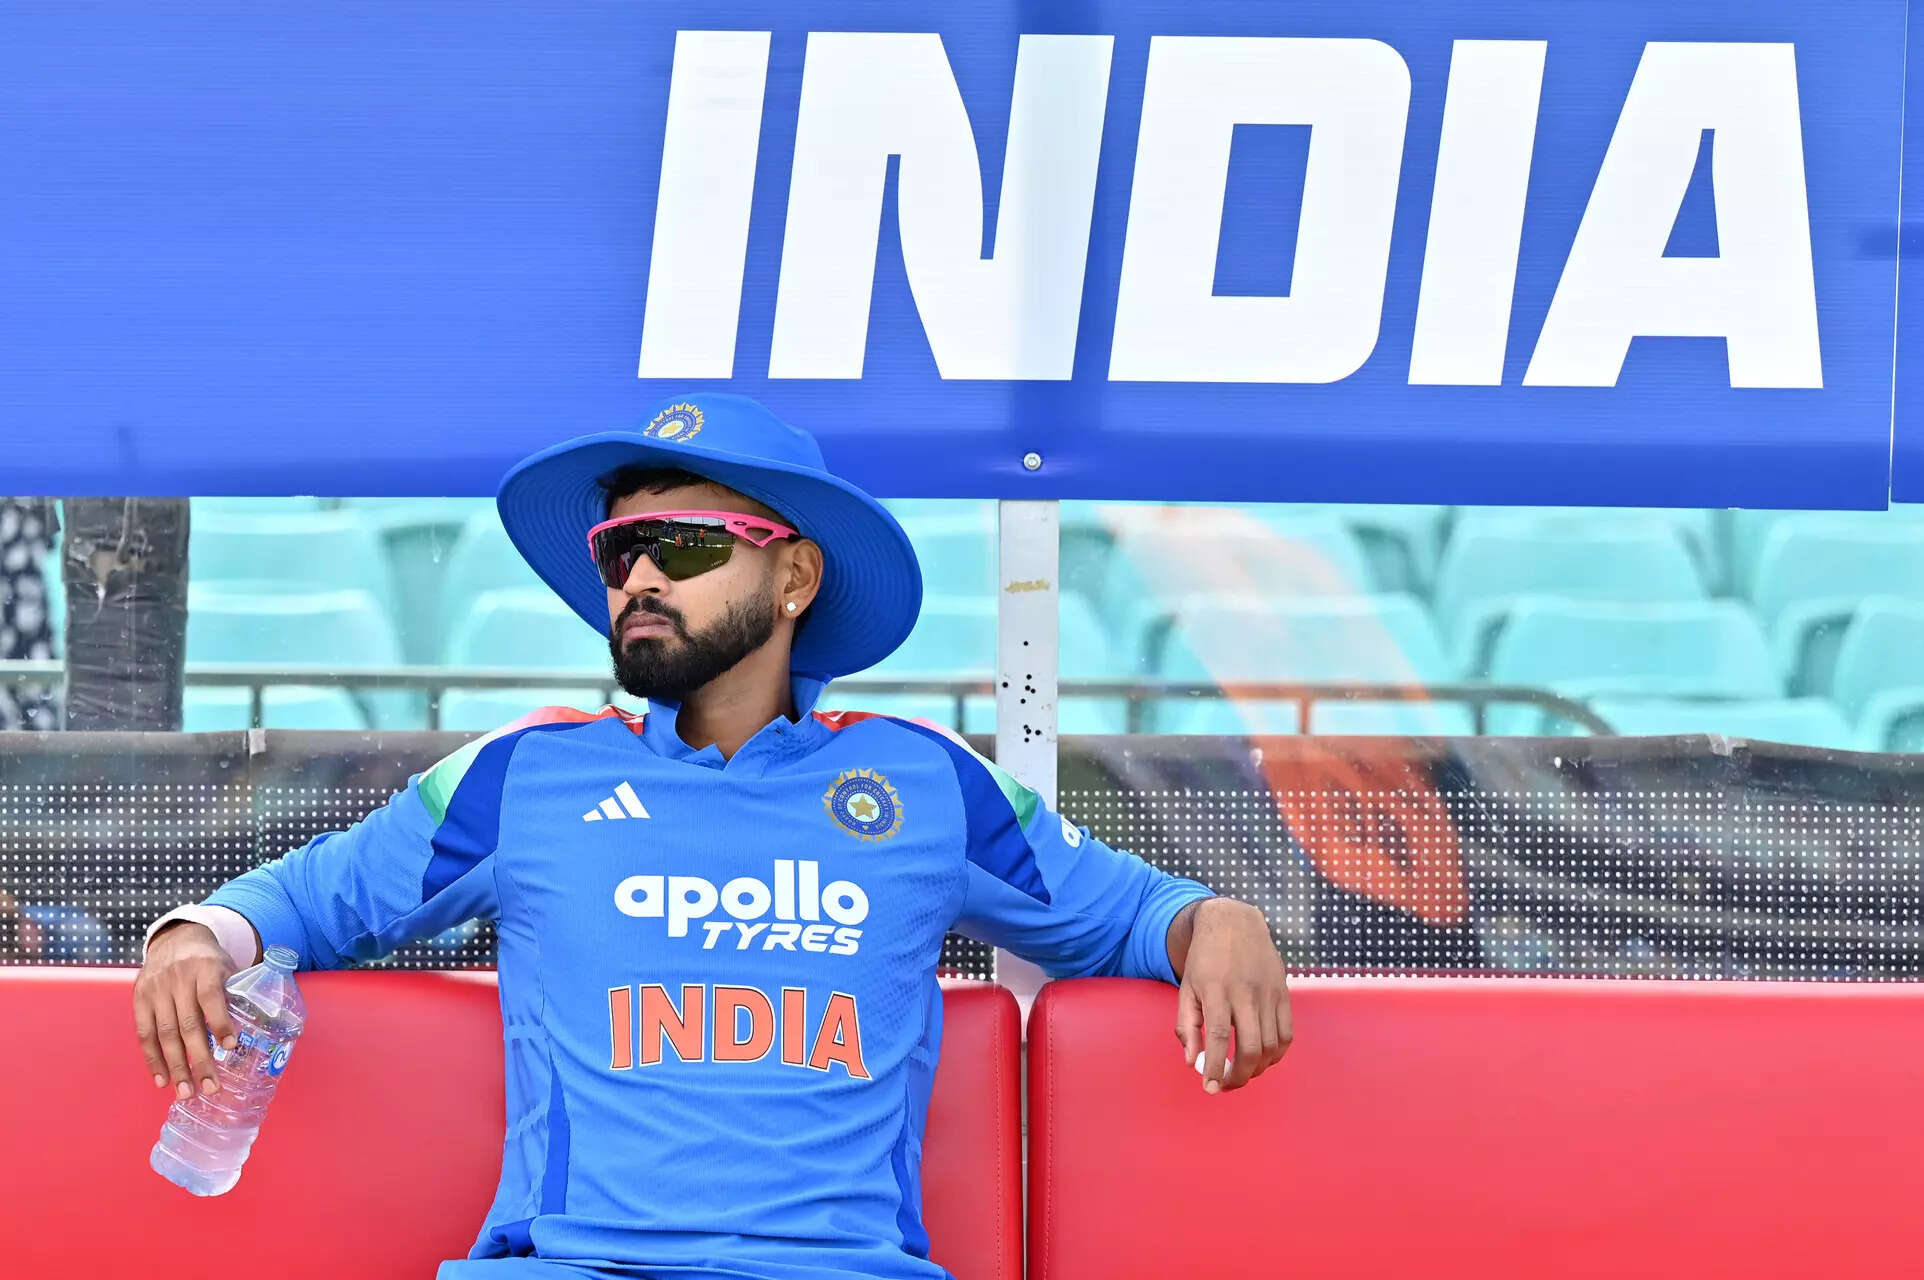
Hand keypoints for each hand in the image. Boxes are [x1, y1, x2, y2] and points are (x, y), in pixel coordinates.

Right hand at [134, 921, 238, 1101]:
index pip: (212, 997)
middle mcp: (178, 980)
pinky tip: (163, 1080)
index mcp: (206, 969)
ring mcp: (156, 991)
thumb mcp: (229, 967)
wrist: (175, 939)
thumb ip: (239, 993)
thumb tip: (267, 1025)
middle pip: (188, 1025)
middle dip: (199, 1059)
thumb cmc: (210, 962)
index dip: (220, 1022)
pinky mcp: (140, 1000)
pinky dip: (153, 1060)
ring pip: (165, 1034)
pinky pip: (144, 1035)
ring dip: (177, 1067)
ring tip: (187, 1092)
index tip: (231, 1046)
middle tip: (211, 1087)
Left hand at [1171, 897, 1291, 1093]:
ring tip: (1242, 1072)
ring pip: (1272, 1045)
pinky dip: (1277, 1054)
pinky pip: (1287, 1034)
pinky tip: (1263, 1058)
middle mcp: (1245, 992)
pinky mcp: (1284, 993)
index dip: (1215, 1068)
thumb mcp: (1186, 988)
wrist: (1234, 923)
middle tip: (1226, 1084)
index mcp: (1216, 990)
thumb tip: (1191, 1062)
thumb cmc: (1205, 959)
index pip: (1218, 1038)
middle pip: (1250, 1047)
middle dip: (1240, 1076)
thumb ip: (1187, 1026)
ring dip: (1258, 1068)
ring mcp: (1268, 993)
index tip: (1210, 1087)